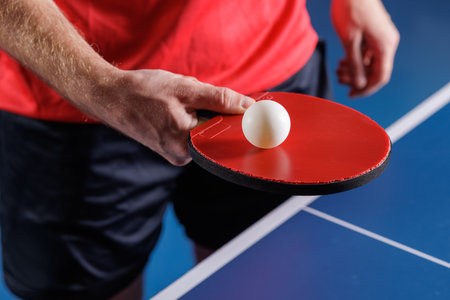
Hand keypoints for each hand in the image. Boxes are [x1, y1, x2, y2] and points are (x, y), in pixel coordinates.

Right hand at [89, 69, 254, 165]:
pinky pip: (191, 131)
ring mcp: (174, 154)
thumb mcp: (185, 89)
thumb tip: (248, 107)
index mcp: (185, 145)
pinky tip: (172, 107)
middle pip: (214, 133)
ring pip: (202, 130)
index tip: (244, 109)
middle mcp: (181, 156)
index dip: (236, 120)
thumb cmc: (142, 92)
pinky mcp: (170, 148)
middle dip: (212, 112)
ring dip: (199, 112)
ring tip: (176, 101)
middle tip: (194, 96)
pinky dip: (190, 116)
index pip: (225, 135)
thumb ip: (219, 99)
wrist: (109, 96)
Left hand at [331, 0, 399, 96]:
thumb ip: (355, 64)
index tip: (351, 94)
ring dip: (354, 69)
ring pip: (370, 63)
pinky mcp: (374, 34)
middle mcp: (387, 43)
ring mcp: (381, 38)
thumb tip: (358, 84)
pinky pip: (367, 53)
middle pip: (374, 71)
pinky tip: (342, 60)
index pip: (381, 77)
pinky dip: (355, 59)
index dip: (366, 89)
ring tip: (338, 68)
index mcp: (385, 45)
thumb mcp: (349, 41)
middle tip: (339, 77)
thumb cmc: (349, 10)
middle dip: (356, 78)